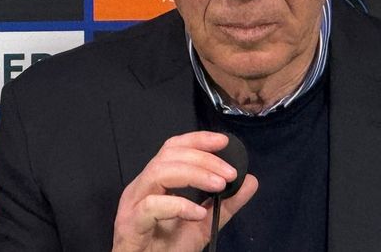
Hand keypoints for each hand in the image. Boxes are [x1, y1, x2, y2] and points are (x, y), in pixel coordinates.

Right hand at [113, 131, 258, 251]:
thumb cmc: (166, 248)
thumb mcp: (203, 224)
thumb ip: (225, 203)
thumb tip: (250, 181)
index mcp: (155, 182)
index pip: (173, 148)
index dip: (197, 140)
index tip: (224, 142)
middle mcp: (141, 187)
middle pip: (169, 156)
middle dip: (203, 159)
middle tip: (229, 173)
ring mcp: (132, 204)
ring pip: (159, 172)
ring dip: (194, 175)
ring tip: (218, 186)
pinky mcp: (130, 223)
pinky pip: (152, 206)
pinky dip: (178, 205)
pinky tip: (197, 213)